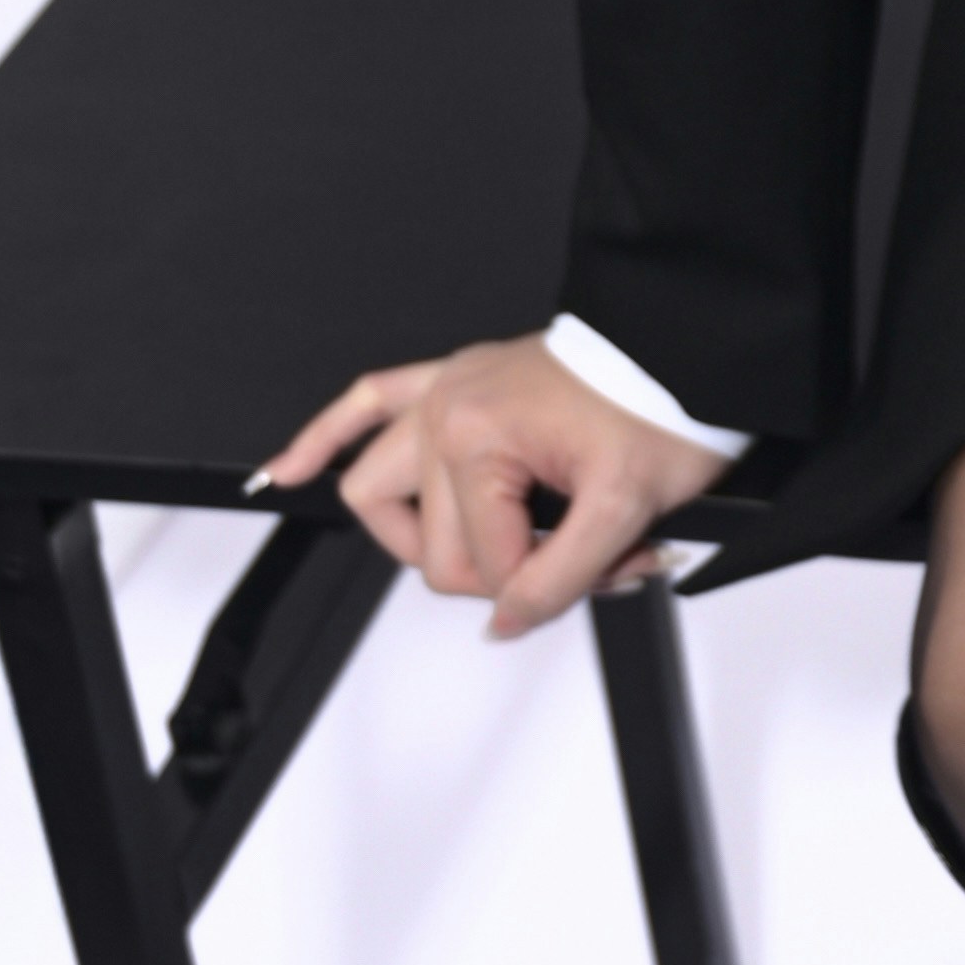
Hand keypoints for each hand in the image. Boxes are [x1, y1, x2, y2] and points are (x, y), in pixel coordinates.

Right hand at [253, 335, 729, 642]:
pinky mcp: (452, 381)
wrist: (680, 344)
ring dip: (414, 537)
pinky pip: (368, 400)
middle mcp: (443, 412)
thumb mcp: (625, 509)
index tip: (610, 569)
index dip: (549, 586)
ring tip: (471, 564)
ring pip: (379, 493)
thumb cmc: (659, 404)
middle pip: (435, 546)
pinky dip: (324, 436)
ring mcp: (443, 394)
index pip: (484, 564)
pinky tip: (285, 470)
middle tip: (579, 564)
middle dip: (512, 570)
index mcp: (473, 437)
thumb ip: (559, 579)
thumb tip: (506, 620)